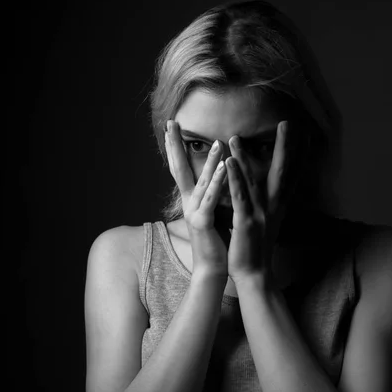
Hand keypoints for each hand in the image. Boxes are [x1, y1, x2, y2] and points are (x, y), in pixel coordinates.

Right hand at [165, 120, 228, 282]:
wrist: (211, 268)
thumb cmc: (212, 240)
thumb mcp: (207, 213)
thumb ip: (207, 195)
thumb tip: (209, 178)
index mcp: (191, 199)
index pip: (180, 168)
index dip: (173, 148)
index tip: (169, 128)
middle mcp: (189, 203)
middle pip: (179, 169)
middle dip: (174, 145)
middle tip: (171, 122)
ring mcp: (194, 212)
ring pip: (201, 182)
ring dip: (209, 161)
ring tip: (217, 142)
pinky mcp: (204, 222)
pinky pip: (211, 198)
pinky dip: (216, 182)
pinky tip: (222, 168)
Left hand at [225, 120, 301, 286]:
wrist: (255, 273)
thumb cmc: (257, 246)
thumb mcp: (267, 220)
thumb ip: (269, 202)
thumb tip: (273, 187)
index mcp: (279, 204)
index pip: (292, 173)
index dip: (299, 153)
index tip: (304, 133)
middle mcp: (274, 206)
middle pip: (282, 170)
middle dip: (284, 146)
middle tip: (288, 123)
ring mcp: (261, 213)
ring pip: (254, 180)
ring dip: (244, 157)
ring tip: (234, 136)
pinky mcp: (246, 222)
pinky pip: (240, 196)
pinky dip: (235, 177)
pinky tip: (229, 161)